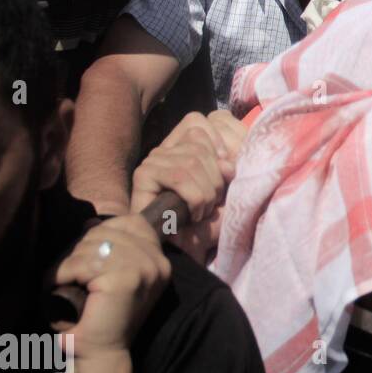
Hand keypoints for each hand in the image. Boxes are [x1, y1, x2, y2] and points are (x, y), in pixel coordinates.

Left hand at [53, 214, 171, 361]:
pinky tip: (61, 288)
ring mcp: (145, 268)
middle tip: (73, 276)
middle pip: (107, 231)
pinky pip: (82, 263)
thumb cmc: (102, 317)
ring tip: (65, 282)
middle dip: (81, 250)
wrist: (101, 354)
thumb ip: (111, 249)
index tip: (90, 259)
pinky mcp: (126, 279)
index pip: (132, 222)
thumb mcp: (113, 276)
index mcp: (161, 260)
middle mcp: (158, 261)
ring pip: (91, 246)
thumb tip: (90, 223)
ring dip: (68, 264)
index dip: (104, 234)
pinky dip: (62, 274)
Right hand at [130, 110, 244, 263]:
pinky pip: (179, 176)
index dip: (219, 145)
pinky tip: (193, 215)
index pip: (199, 121)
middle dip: (215, 178)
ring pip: (191, 161)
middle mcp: (167, 149)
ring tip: (202, 211)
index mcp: (186, 146)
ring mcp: (153, 160)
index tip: (227, 174)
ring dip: (206, 193)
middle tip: (212, 203)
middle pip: (199, 141)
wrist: (189, 251)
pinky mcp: (143, 175)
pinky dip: (195, 198)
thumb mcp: (227, 186)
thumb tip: (226, 160)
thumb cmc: (210, 221)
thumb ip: (227, 163)